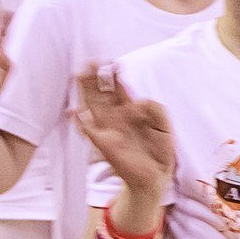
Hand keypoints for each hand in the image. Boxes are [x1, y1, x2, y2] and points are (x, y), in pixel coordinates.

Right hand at [73, 67, 176, 200]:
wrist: (157, 177)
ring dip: (84, 92)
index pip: (117, 89)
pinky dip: (81, 123)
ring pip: (92, 106)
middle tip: (90, 62)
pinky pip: (89, 132)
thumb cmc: (159, 151)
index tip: (111, 62)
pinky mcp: (105, 145)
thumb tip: (139, 101)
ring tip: (78, 75)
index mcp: (129, 111)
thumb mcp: (165, 126)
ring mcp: (108, 130)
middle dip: (94, 77)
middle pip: (100, 93)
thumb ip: (157, 110)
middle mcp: (116, 118)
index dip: (113, 75)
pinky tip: (74, 112)